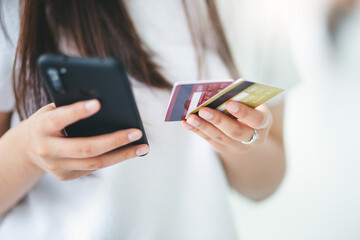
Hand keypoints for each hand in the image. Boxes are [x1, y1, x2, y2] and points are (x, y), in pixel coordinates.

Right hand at [23, 99, 148, 180]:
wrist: (28, 149)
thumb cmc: (49, 121)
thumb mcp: (53, 109)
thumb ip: (71, 105)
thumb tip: (105, 100)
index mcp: (41, 127)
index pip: (60, 118)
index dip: (78, 111)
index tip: (98, 103)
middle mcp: (47, 150)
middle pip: (85, 148)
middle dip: (114, 141)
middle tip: (136, 132)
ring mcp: (56, 167)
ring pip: (95, 163)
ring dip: (122, 155)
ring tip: (142, 147)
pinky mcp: (66, 176)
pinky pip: (93, 168)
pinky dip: (113, 159)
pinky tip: (129, 151)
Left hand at [182, 101, 272, 154]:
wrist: (251, 128)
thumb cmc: (249, 106)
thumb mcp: (250, 101)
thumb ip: (239, 97)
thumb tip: (215, 92)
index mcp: (264, 123)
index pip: (256, 120)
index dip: (243, 113)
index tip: (229, 103)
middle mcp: (254, 138)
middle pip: (236, 132)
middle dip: (218, 120)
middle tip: (203, 110)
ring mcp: (238, 147)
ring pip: (220, 138)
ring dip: (203, 126)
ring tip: (190, 117)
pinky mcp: (224, 149)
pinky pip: (210, 140)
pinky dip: (197, 130)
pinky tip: (187, 123)